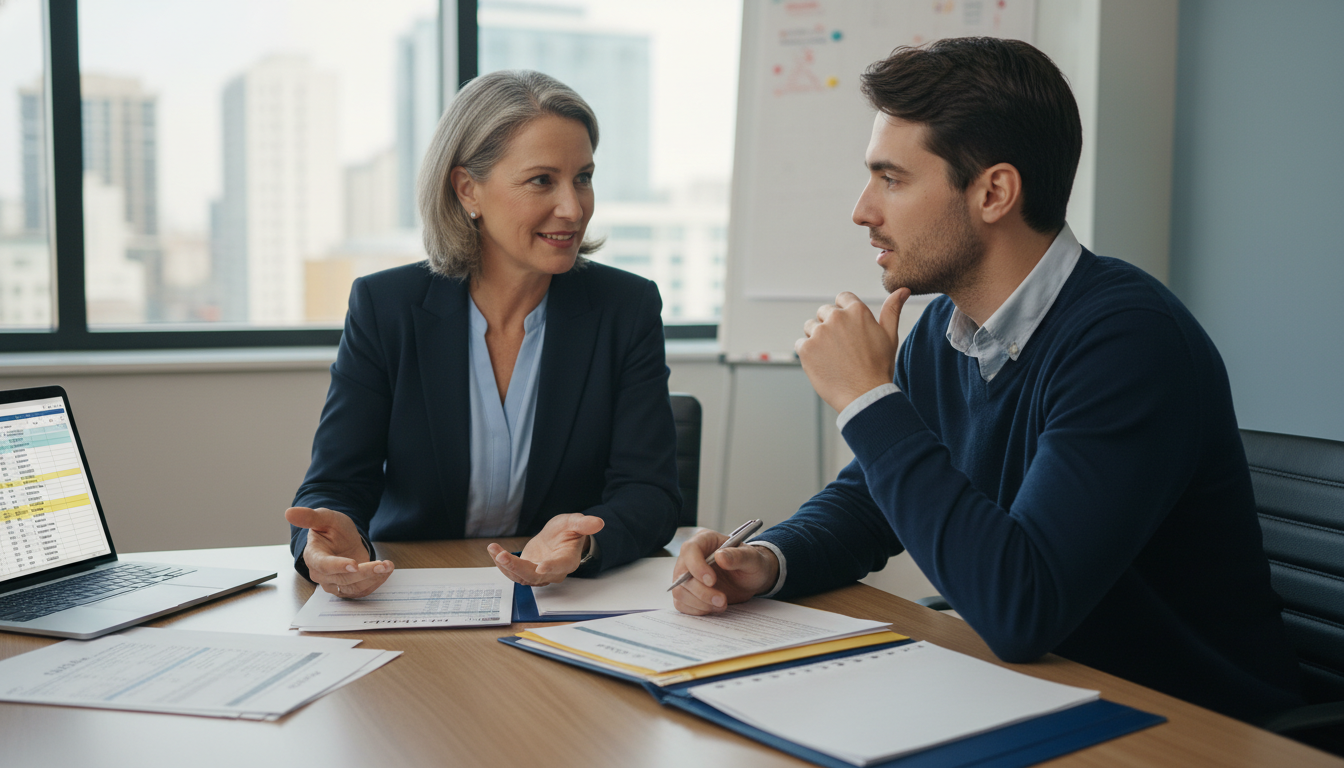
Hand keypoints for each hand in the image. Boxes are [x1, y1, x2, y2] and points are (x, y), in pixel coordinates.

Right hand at [285, 507, 393, 598]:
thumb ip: (310, 517)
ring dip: (373, 579)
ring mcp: (335, 584)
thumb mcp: (325, 518)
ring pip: (353, 587)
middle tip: (382, 564)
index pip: (323, 565)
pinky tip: (385, 572)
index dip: (338, 566)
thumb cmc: (332, 528)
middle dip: (365, 572)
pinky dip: (376, 583)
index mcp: (313, 556)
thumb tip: (289, 512)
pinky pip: (362, 591)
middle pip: (343, 579)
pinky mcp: (348, 588)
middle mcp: (322, 574)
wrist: (342, 539)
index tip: (354, 564)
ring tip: (387, 566)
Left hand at [487, 513, 604, 585]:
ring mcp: (538, 574)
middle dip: (517, 568)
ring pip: (520, 576)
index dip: (550, 567)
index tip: (540, 567)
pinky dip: (501, 563)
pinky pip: (512, 572)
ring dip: (505, 566)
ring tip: (494, 550)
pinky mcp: (526, 571)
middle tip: (502, 556)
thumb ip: (583, 524)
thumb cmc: (568, 531)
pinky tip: (493, 550)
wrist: (558, 538)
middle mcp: (552, 572)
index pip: (560, 566)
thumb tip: (598, 522)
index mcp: (567, 560)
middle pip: (535, 576)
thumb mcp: (574, 522)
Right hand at [671, 528, 779, 614]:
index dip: (697, 566)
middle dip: (701, 592)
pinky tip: (714, 607)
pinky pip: (682, 604)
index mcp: (705, 541)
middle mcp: (691, 557)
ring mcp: (686, 576)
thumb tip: (720, 557)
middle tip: (722, 599)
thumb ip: (738, 556)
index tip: (712, 581)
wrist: (751, 579)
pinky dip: (697, 610)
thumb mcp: (752, 558)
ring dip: (700, 603)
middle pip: (682, 575)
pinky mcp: (687, 592)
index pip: (690, 549)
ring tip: (721, 603)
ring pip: (680, 592)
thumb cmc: (751, 564)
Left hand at [794, 288, 911, 411]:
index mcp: (856, 311)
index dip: (844, 313)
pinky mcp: (806, 348)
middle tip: (842, 348)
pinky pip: (800, 344)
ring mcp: (819, 332)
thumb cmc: (879, 367)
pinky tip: (822, 365)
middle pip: (824, 312)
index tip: (848, 330)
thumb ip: (892, 309)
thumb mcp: (889, 336)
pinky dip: (808, 354)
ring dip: (817, 339)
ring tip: (833, 358)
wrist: (865, 396)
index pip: (842, 298)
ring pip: (810, 327)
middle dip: (830, 326)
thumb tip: (903, 290)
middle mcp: (836, 317)